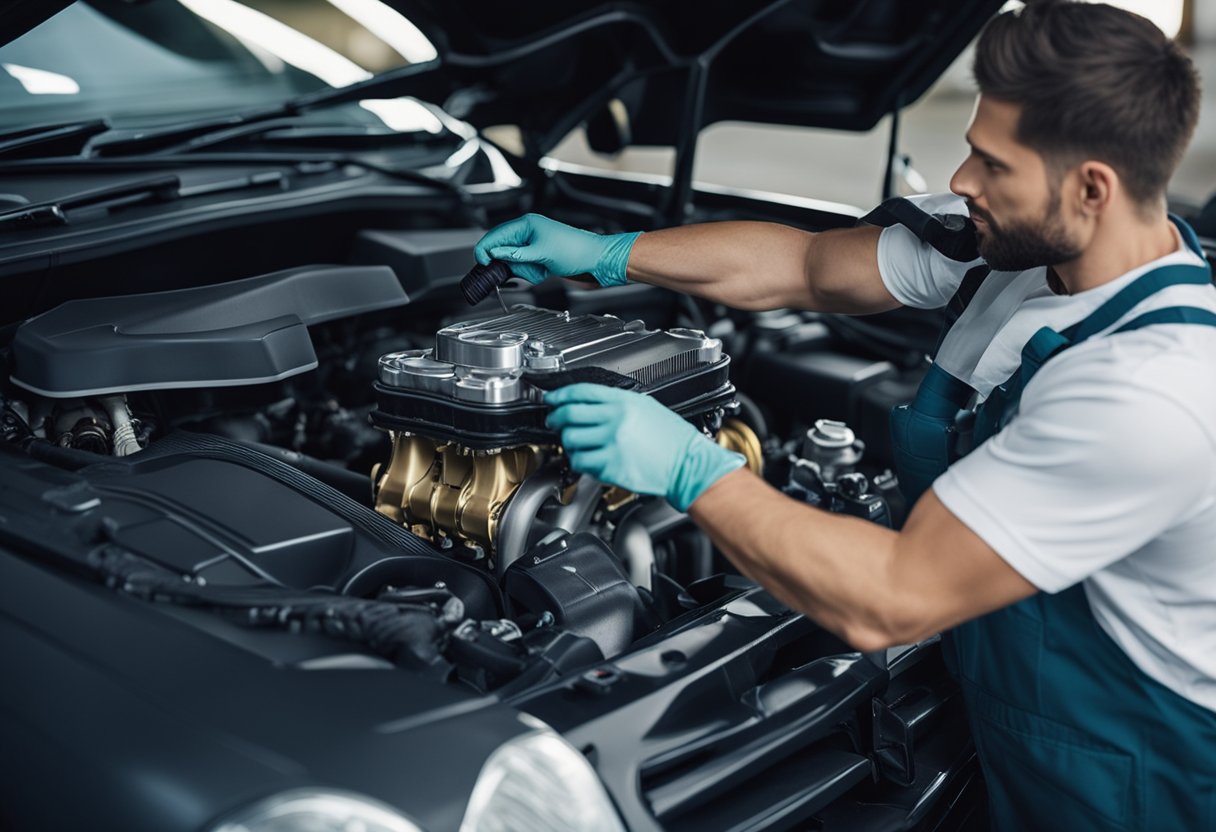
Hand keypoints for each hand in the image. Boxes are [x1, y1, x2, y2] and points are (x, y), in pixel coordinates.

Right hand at [474, 214, 640, 286]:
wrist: (596, 260)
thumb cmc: (575, 250)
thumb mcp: (541, 253)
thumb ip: (515, 255)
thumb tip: (494, 254)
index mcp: (527, 224)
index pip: (496, 235)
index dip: (486, 249)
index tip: (481, 262)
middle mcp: (528, 233)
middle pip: (502, 249)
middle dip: (507, 263)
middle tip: (514, 270)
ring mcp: (533, 246)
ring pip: (513, 261)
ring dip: (522, 270)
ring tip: (538, 270)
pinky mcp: (539, 257)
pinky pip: (524, 267)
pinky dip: (530, 273)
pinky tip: (542, 272)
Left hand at [544, 384, 744, 510]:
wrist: (687, 464)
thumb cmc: (671, 438)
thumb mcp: (647, 407)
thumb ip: (618, 403)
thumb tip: (588, 404)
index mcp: (624, 402)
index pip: (581, 392)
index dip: (560, 394)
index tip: (551, 398)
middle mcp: (616, 421)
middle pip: (569, 414)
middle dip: (556, 417)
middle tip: (555, 421)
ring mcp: (612, 444)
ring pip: (570, 440)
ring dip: (568, 442)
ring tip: (576, 443)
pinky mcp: (611, 467)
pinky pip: (581, 462)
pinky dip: (580, 461)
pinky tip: (588, 459)